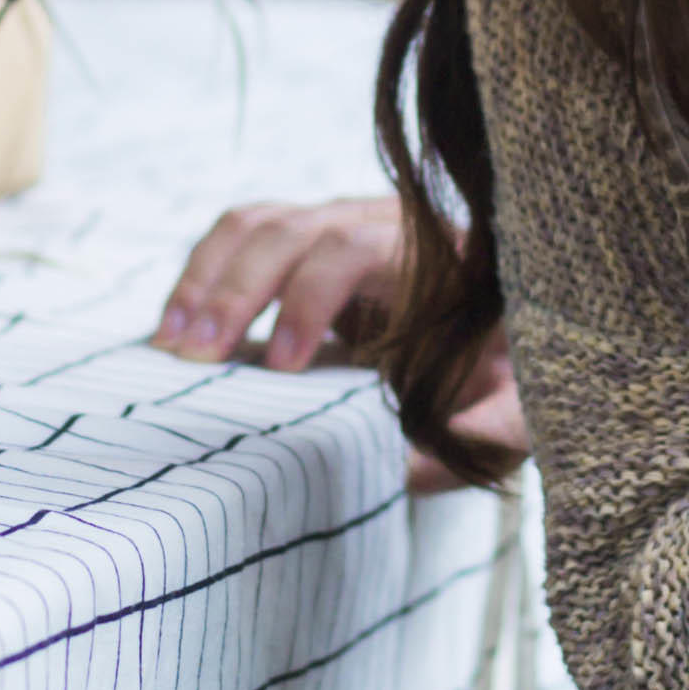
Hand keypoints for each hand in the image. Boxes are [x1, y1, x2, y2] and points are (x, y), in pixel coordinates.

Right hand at [154, 195, 525, 490]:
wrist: (504, 327)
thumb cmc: (508, 367)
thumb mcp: (518, 403)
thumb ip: (489, 428)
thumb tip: (414, 466)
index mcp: (432, 253)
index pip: (352, 249)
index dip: (309, 299)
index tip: (283, 366)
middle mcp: (378, 223)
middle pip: (291, 230)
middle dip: (237, 290)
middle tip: (195, 357)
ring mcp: (335, 225)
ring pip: (254, 225)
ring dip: (204, 279)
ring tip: (170, 346)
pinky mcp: (303, 244)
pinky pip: (240, 239)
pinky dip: (200, 277)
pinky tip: (174, 332)